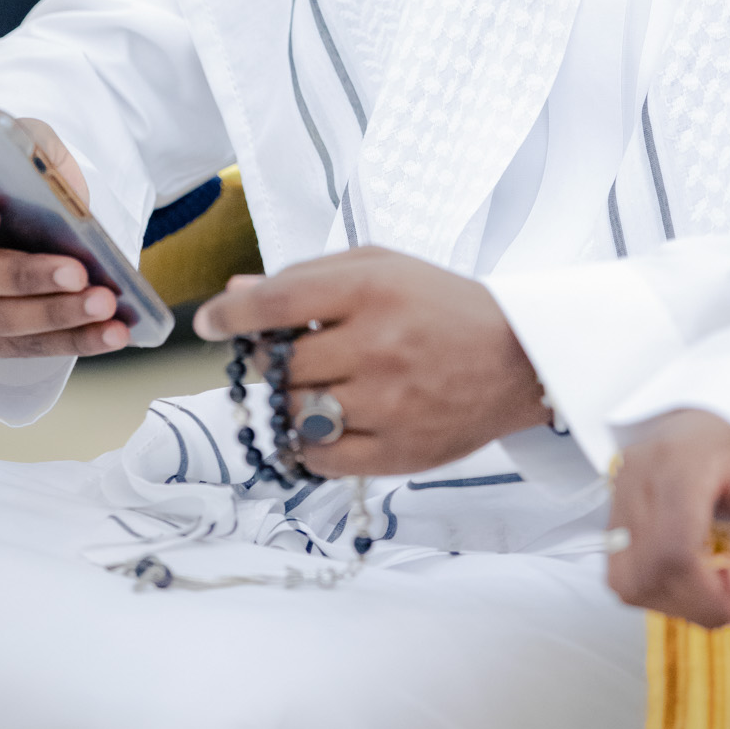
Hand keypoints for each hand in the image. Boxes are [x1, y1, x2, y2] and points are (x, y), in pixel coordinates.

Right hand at [0, 118, 128, 357]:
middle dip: (28, 276)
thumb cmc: (30, 175)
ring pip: (2, 321)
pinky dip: (74, 340)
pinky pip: (28, 346)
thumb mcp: (33, 147)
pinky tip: (111, 333)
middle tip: (77, 272)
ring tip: (105, 305)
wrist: (41, 206)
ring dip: (58, 316)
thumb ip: (37, 155)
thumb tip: (57, 184)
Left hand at [194, 248, 547, 475]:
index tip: (210, 322)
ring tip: (317, 388)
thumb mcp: (383, 268)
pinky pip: (319, 460)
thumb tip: (236, 292)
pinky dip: (309, 446)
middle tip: (284, 356)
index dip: (231, 315)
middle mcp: (378, 346)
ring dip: (291, 403)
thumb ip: (310, 277)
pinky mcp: (396, 454)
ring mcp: (387, 405)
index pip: (278, 302)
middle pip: (281, 365)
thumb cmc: (443, 306)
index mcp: (373, 290)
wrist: (519, 359)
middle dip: (269, 361)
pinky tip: (328, 424)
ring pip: (295, 414)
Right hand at [606, 409, 729, 628]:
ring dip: (673, 601)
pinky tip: (693, 573)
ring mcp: (619, 489)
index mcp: (679, 463)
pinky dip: (658, 586)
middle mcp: (638, 475)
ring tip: (716, 585)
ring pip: (625, 579)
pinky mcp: (615, 504)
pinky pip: (621, 568)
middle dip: (694, 606)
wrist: (721, 410)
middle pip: (643, 574)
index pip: (674, 553)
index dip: (708, 599)